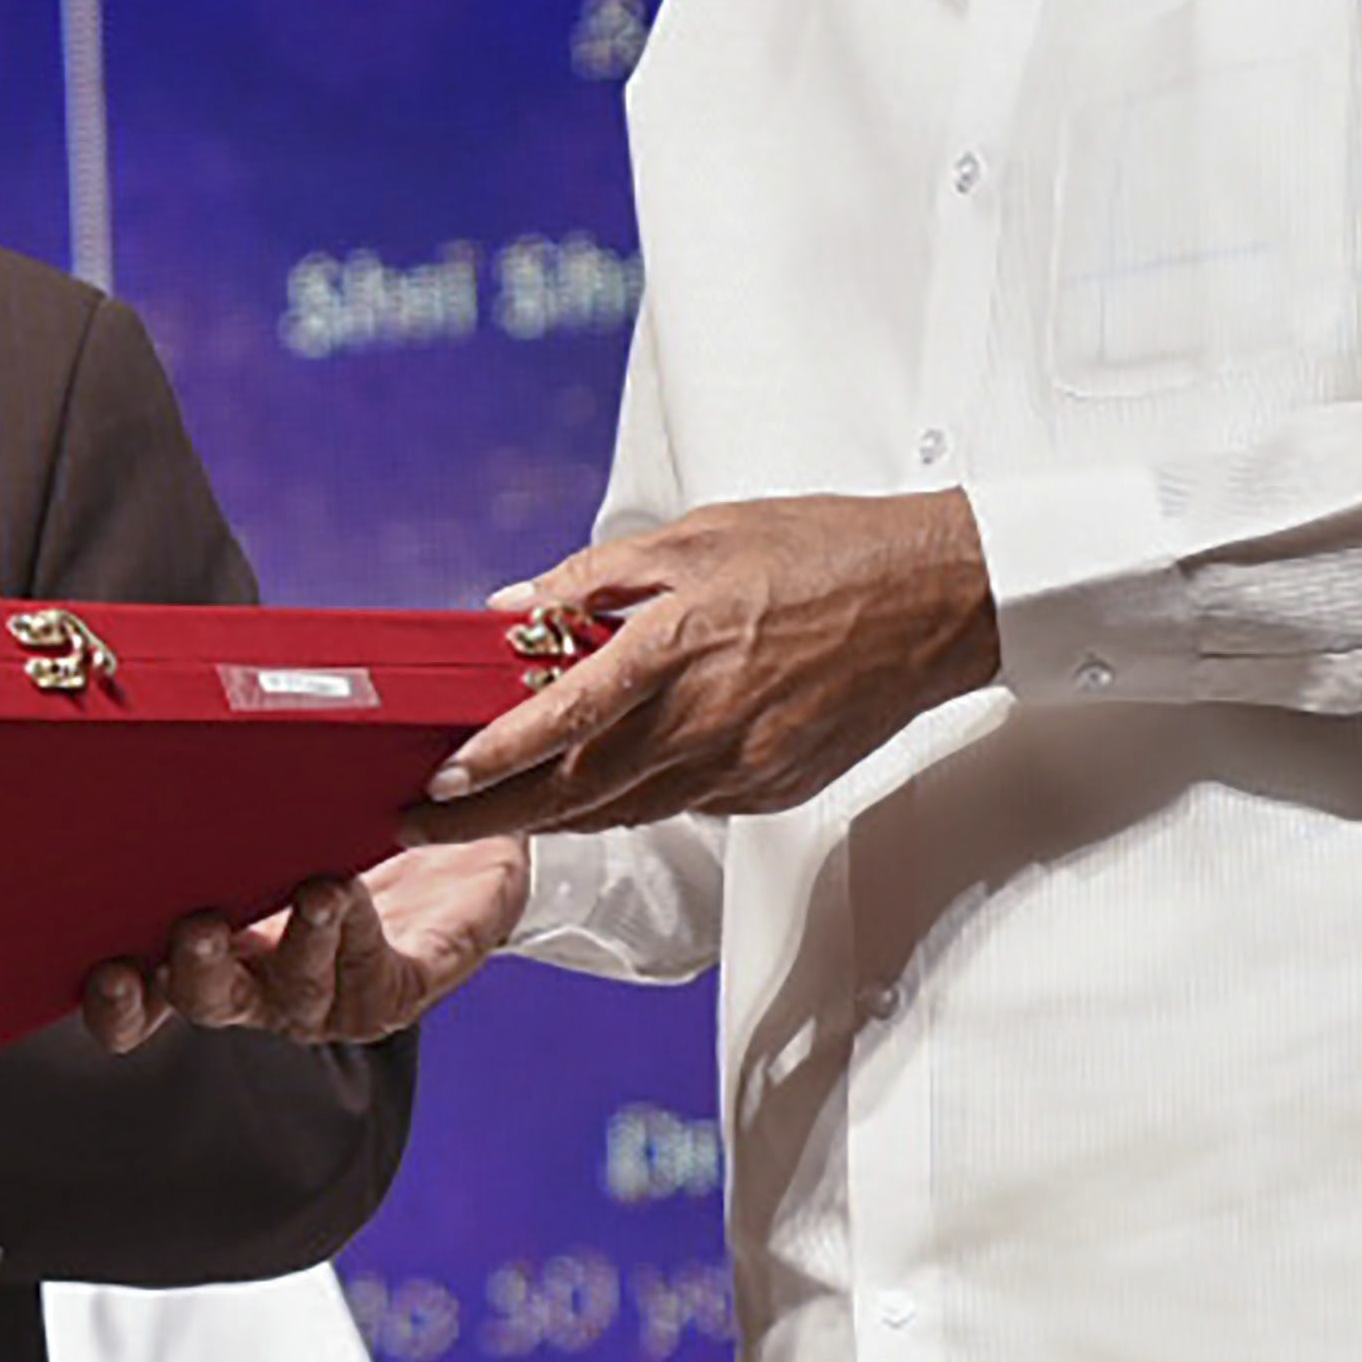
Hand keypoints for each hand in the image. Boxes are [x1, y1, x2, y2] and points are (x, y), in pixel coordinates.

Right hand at [82, 837, 526, 1051]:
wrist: (453, 842)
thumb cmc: (344, 823)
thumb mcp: (271, 809)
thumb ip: (217, 796)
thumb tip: (157, 738)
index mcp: (212, 950)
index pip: (146, 1000)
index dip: (120, 1003)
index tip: (105, 969)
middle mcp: (258, 985)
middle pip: (207, 1001)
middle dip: (196, 970)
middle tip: (197, 927)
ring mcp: (324, 998)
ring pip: (296, 990)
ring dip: (299, 941)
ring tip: (313, 891)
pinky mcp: (390, 991)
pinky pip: (369, 970)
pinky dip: (357, 928)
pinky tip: (349, 888)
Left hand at [412, 495, 997, 837]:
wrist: (935, 599)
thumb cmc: (823, 552)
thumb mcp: (696, 536)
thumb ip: (593, 578)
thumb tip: (512, 608)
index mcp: (677, 645)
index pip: (560, 720)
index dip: (491, 760)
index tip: (438, 780)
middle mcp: (704, 719)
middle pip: (576, 791)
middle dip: (493, 816)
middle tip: (426, 824)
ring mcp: (740, 765)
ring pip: (623, 810)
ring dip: (553, 817)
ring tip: (493, 812)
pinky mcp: (769, 790)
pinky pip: (680, 804)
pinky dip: (632, 798)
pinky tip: (601, 786)